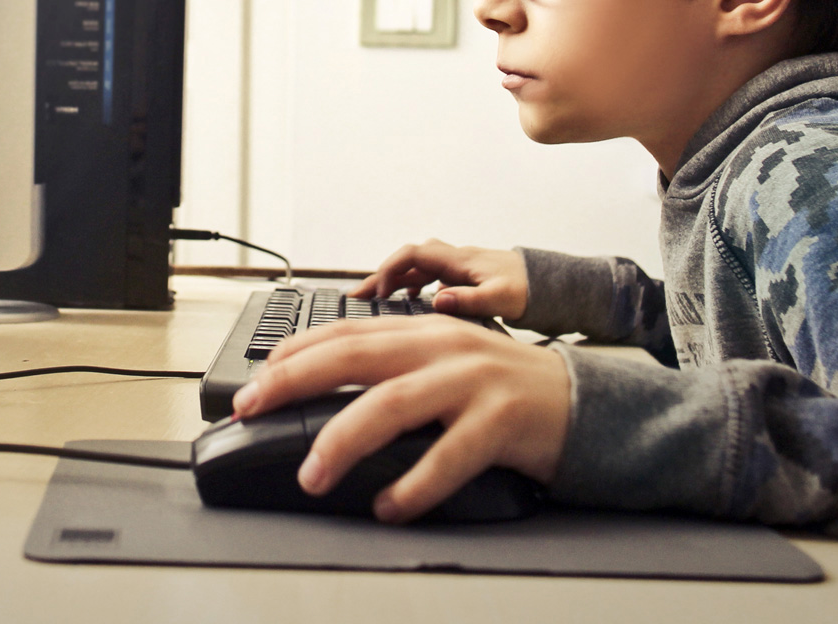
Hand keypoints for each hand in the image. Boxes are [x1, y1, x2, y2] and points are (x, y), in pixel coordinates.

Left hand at [229, 316, 570, 522]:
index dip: (293, 354)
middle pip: (354, 356)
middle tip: (254, 410)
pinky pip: (449, 456)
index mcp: (423, 332)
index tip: (255, 381)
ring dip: (344, 440)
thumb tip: (325, 393)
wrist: (583, 402)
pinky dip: (414, 485)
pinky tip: (390, 506)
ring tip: (313, 475)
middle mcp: (442, 347)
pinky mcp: (502, 420)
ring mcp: (473, 381)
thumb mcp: (446, 363)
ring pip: (392, 404)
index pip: (345, 333)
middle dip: (294, 381)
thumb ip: (395, 370)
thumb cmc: (505, 389)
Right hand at [352, 239, 526, 320]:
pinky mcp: (466, 277)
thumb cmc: (532, 291)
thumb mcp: (503, 300)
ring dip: (395, 280)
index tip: (378, 292)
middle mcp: (457, 260)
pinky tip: (412, 300)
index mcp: (461, 261)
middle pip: (409, 260)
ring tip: (376, 300)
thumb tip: (437, 299)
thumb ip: (469, 301)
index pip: (414, 254)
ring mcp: (460, 267)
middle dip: (382, 276)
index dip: (390, 269)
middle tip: (358, 297)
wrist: (555, 286)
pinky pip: (431, 275)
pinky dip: (414, 284)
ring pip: (418, 267)